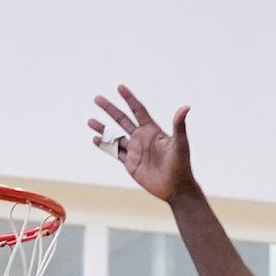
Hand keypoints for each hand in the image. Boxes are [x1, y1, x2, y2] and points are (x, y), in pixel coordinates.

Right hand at [88, 85, 194, 202]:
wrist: (175, 188)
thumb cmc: (181, 165)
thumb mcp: (180, 144)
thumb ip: (179, 126)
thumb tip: (185, 107)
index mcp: (152, 130)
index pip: (138, 110)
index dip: (129, 99)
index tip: (120, 87)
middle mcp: (141, 138)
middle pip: (122, 119)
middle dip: (110, 109)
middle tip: (97, 98)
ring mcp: (135, 151)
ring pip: (115, 136)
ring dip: (103, 128)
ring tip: (90, 120)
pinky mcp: (130, 164)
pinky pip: (115, 153)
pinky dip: (105, 146)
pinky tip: (96, 139)